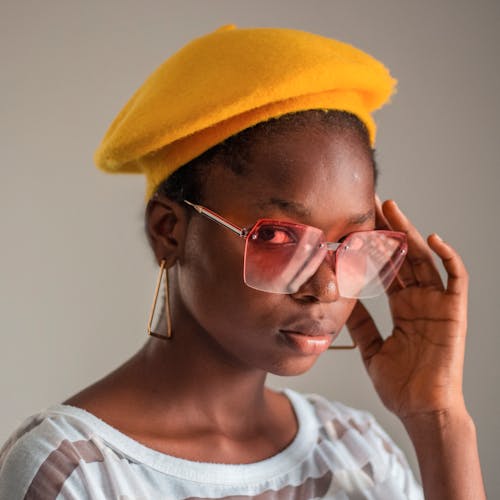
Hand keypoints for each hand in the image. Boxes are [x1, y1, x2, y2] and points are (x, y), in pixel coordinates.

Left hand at [347, 198, 468, 420]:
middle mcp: (419, 299)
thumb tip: (342, 298)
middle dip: (387, 229)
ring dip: (410, 233)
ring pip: (424, 259)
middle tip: (369, 203)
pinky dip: (448, 257)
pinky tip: (431, 239)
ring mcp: (437, 303)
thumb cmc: (400, 382)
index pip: (386, 266)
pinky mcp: (454, 311)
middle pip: (403, 256)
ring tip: (391, 209)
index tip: (354, 223)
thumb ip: (361, 321)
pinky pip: (456, 279)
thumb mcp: (371, 346)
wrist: (421, 409)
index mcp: (402, 306)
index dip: (372, 245)